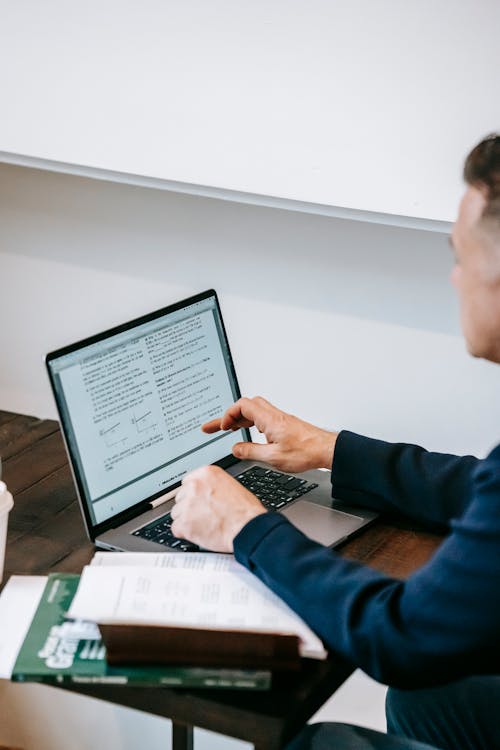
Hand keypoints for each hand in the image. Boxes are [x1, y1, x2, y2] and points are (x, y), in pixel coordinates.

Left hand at [170, 465, 266, 551]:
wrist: (247, 527)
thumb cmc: (245, 510)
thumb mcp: (231, 485)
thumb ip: (213, 486)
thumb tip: (205, 492)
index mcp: (206, 474)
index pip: (187, 482)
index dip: (193, 494)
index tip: (197, 501)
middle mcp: (194, 486)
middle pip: (181, 497)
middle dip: (189, 507)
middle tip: (203, 515)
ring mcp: (187, 505)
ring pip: (177, 513)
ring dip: (186, 520)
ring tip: (203, 525)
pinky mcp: (184, 523)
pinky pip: (176, 528)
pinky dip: (185, 533)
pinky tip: (198, 533)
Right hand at [202, 396, 337, 472]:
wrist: (326, 450)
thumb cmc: (306, 451)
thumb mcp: (273, 457)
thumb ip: (251, 452)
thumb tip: (236, 449)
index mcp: (269, 420)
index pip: (242, 406)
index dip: (228, 415)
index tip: (222, 428)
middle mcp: (274, 416)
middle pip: (247, 405)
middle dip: (229, 415)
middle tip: (218, 426)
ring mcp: (280, 419)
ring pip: (255, 411)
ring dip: (240, 419)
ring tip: (229, 429)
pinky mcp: (285, 425)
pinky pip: (263, 418)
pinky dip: (252, 423)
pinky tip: (250, 435)